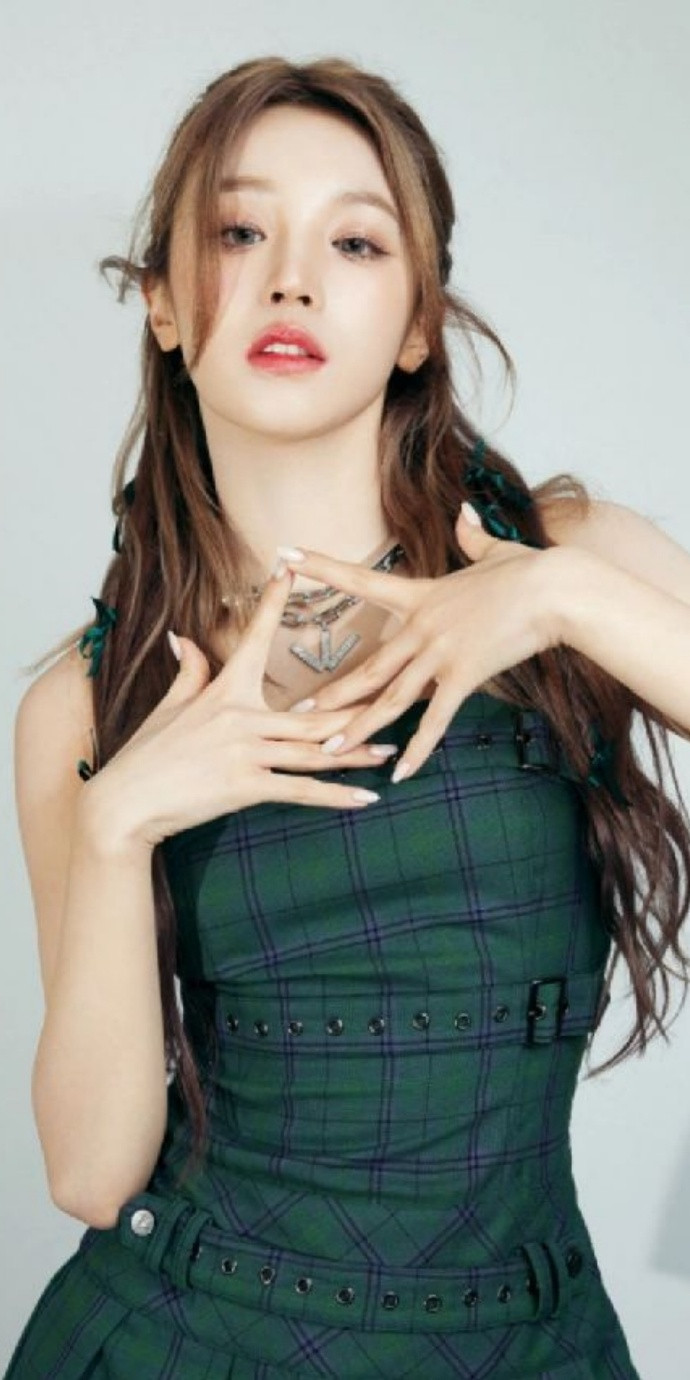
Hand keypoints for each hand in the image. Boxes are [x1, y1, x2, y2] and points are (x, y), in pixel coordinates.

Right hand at [81, 565, 397, 848]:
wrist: (125, 803)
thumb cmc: (146, 755)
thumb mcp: (168, 707)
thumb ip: (188, 672)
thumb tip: (183, 637)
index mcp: (224, 690)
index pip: (253, 637)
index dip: (273, 601)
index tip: (290, 567)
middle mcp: (239, 717)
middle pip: (312, 710)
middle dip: (358, 705)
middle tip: (398, 695)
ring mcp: (244, 752)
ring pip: (314, 750)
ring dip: (357, 751)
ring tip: (393, 748)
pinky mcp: (243, 786)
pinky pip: (299, 791)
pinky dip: (336, 796)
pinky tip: (366, 797)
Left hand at [278, 502, 558, 780]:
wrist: (556, 589)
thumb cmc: (531, 571)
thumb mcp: (496, 550)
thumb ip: (473, 536)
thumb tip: (464, 513)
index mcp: (422, 594)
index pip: (360, 580)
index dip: (321, 568)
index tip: (284, 557)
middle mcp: (421, 626)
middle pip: (367, 667)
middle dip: (330, 694)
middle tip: (294, 713)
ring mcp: (440, 653)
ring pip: (389, 699)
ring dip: (357, 729)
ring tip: (328, 751)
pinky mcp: (464, 675)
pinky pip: (434, 720)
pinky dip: (417, 749)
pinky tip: (398, 773)